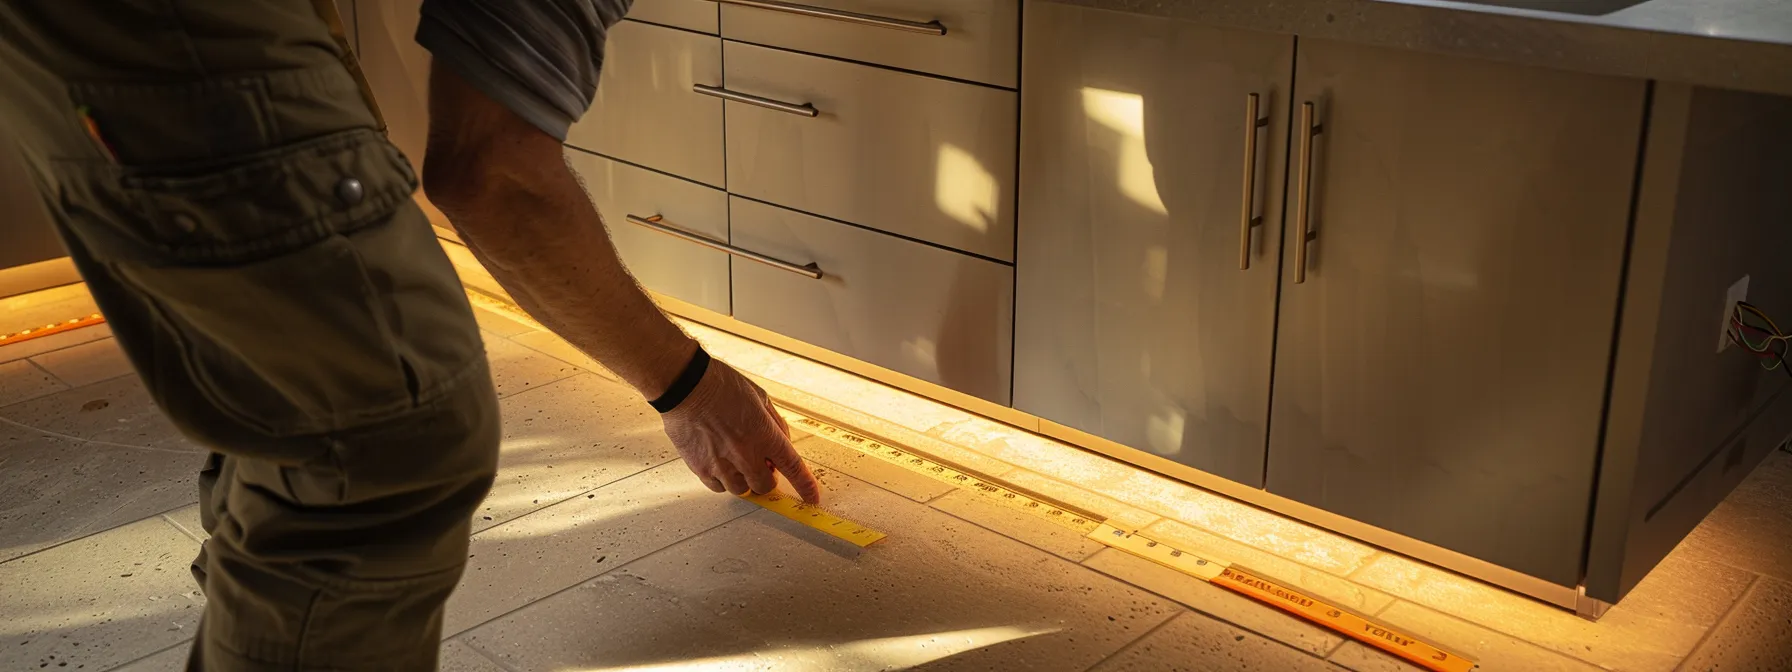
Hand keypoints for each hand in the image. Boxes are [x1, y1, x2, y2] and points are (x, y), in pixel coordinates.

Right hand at [660, 359, 821, 503]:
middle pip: (766, 486)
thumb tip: (782, 440)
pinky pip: (719, 487)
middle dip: (767, 477)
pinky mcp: (701, 469)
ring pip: (742, 490)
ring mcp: (722, 464)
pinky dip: (723, 480)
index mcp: (764, 434)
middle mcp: (745, 454)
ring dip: (744, 479)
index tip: (811, 497)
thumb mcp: (759, 396)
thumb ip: (775, 423)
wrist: (685, 385)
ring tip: (735, 458)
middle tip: (760, 464)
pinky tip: (720, 462)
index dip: (805, 486)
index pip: (793, 468)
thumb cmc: (719, 385)